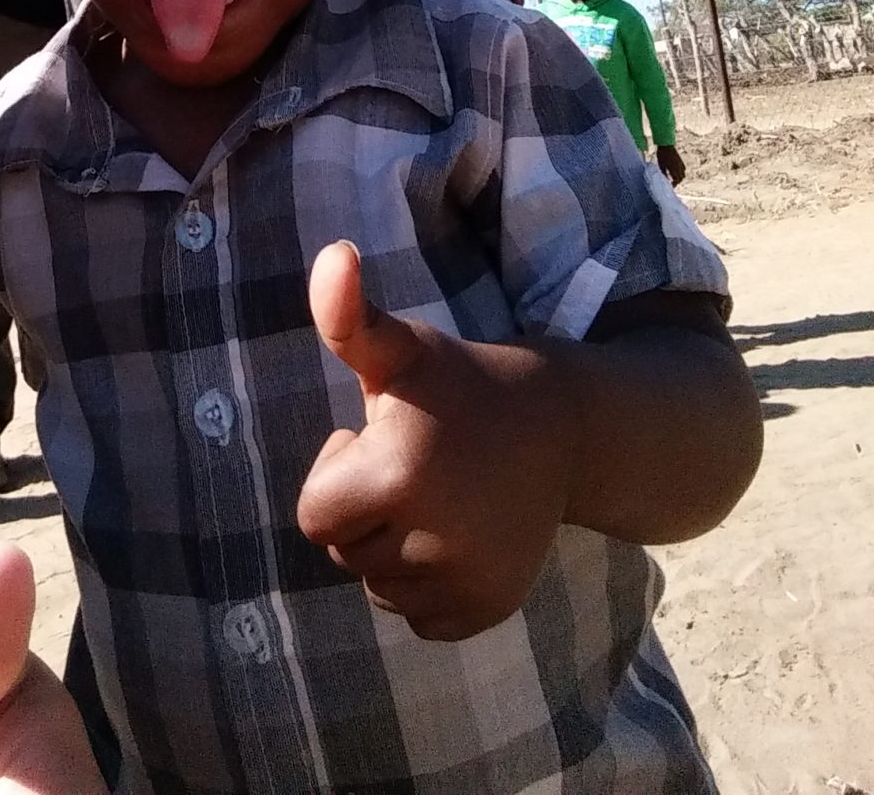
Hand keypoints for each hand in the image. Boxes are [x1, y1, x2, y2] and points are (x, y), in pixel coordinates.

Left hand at [297, 242, 570, 640]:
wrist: (559, 427)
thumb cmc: (460, 383)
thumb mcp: (402, 348)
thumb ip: (349, 316)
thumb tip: (333, 254)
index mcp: (396, 475)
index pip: (314, 515)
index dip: (336, 473)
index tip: (374, 437)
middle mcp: (433, 541)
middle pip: (345, 553)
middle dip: (364, 511)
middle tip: (412, 465)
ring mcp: (466, 582)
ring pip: (380, 587)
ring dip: (392, 548)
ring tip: (436, 496)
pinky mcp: (488, 610)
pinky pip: (420, 618)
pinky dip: (427, 585)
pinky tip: (456, 535)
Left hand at [655, 145, 685, 186]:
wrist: (666, 145)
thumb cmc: (662, 155)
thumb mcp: (661, 166)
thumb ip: (664, 174)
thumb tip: (666, 180)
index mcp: (675, 170)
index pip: (676, 181)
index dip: (674, 185)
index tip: (670, 187)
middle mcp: (680, 168)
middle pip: (681, 179)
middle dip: (677, 182)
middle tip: (671, 183)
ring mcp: (681, 164)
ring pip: (683, 174)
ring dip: (679, 177)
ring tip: (673, 178)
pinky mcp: (681, 161)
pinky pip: (683, 170)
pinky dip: (680, 173)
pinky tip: (675, 172)